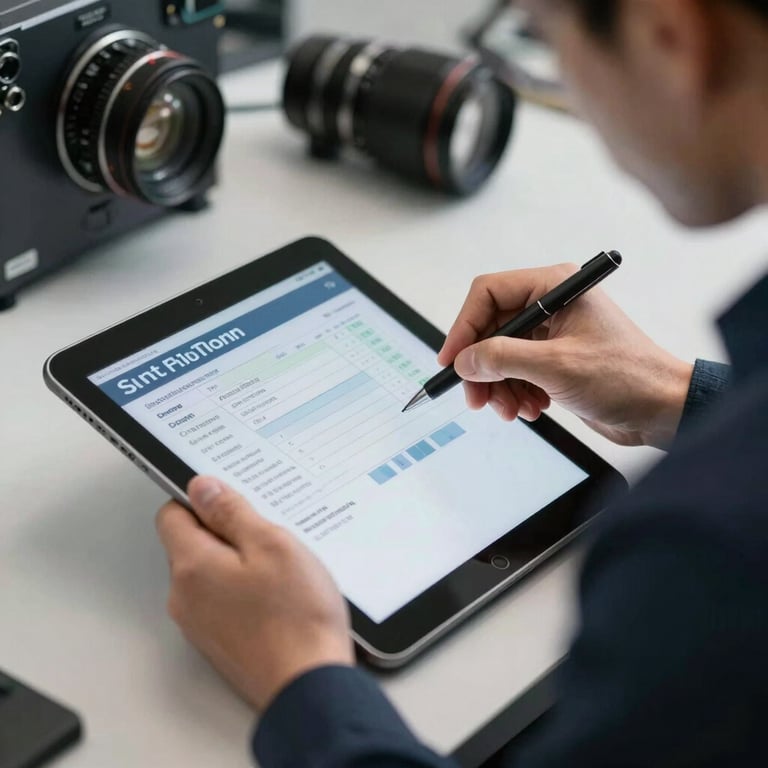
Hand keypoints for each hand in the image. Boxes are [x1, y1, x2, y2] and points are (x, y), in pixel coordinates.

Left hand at [156, 476, 353, 711]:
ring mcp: (200, 624)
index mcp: (192, 566)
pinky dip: (244, 591)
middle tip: (268, 537)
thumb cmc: (296, 618)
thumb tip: (202, 487)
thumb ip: (231, 512)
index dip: (202, 500)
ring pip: (209, 573)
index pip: (172, 514)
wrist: (309, 686)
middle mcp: (185, 597)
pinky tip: (278, 597)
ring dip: (238, 563)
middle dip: (225, 533)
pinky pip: (222, 600)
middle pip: (191, 544)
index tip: (232, 499)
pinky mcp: (219, 642)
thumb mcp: (271, 544)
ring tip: (280, 571)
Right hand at [439, 264, 693, 448]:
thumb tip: (465, 361)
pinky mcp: (555, 360)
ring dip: (499, 386)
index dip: (464, 327)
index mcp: (555, 287)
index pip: (488, 294)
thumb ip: (502, 359)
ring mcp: (553, 334)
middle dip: (482, 367)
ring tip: (511, 409)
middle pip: (491, 329)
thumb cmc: (627, 377)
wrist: (663, 410)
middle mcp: (552, 305)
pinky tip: (531, 408)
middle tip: (476, 397)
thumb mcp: (555, 366)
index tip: (451, 360)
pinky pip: (517, 372)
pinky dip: (516, 392)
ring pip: (501, 355)